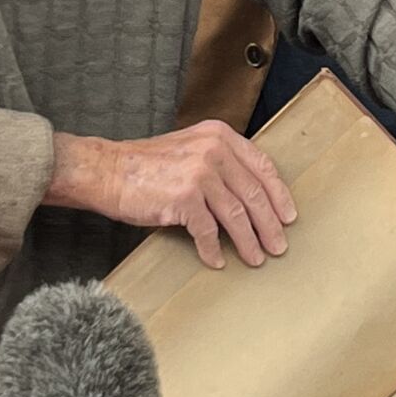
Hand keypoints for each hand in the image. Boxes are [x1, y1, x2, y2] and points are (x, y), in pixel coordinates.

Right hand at [45, 120, 296, 270]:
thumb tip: (251, 196)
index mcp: (219, 136)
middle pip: (254, 194)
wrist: (107, 170)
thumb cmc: (147, 164)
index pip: (262, 166)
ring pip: (236, 215)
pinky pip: (208, 231)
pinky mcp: (183, 199)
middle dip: (269, 224)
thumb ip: (220, 161)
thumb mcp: (191, 148)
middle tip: (278, 246)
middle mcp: (213, 151)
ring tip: (256, 258)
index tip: (288, 216)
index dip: (279, 195)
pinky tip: (217, 260)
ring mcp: (199, 174)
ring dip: (249, 241)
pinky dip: (213, 250)